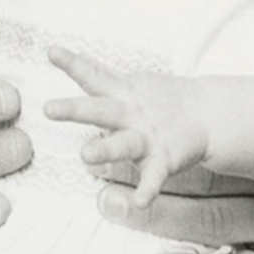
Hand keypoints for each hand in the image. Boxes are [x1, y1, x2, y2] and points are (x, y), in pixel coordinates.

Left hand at [46, 46, 210, 207]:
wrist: (205, 113)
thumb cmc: (154, 100)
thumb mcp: (125, 85)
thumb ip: (96, 75)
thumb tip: (56, 53)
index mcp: (120, 93)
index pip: (92, 75)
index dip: (72, 63)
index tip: (51, 51)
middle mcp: (129, 114)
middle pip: (99, 110)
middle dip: (74, 110)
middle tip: (47, 109)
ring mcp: (147, 137)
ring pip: (123, 144)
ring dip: (104, 150)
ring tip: (85, 155)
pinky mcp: (164, 159)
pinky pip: (154, 177)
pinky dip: (148, 189)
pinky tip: (139, 202)